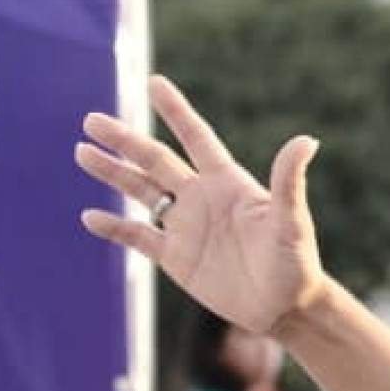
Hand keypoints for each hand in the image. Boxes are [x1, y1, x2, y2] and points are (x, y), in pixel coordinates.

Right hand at [76, 74, 327, 336]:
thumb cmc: (296, 262)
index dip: (176, 111)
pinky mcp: (175, 257)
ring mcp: (185, 226)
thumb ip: (289, 183)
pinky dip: (114, 227)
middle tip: (92, 120)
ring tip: (82, 152)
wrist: (285, 307)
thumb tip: (307, 140)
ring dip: (113, 173)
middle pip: (155, 161)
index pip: (196, 138)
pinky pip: (137, 237)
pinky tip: (89, 217)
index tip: (154, 82)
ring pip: (140, 191)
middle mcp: (202, 198)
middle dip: (125, 141)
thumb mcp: (292, 222)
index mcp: (228, 183)